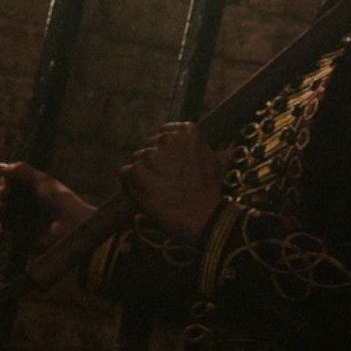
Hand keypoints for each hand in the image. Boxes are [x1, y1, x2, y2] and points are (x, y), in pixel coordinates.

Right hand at [0, 161, 95, 243]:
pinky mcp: (24, 234)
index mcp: (34, 188)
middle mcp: (29, 202)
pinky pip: (7, 229)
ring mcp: (26, 218)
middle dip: (0, 193)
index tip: (7, 182)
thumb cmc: (59, 199)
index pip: (11, 182)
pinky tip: (3, 223)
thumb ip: (20, 171)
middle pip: (5, 196)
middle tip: (4, 194)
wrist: (71, 224)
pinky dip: (2, 226)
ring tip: (1, 207)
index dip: (6, 181)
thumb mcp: (41, 180)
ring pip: (3, 212)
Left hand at [119, 122, 224, 239]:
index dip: (167, 154)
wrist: (204, 219)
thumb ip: (211, 149)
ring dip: (144, 174)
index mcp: (187, 131)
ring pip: (137, 160)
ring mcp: (150, 154)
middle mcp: (167, 138)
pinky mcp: (136, 171)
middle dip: (155, 163)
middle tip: (168, 183)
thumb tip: (226, 146)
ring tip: (160, 192)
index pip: (165, 135)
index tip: (175, 169)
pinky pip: (124, 173)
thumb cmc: (213, 193)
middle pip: (150, 147)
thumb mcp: (220, 162)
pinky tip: (148, 196)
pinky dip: (131, 185)